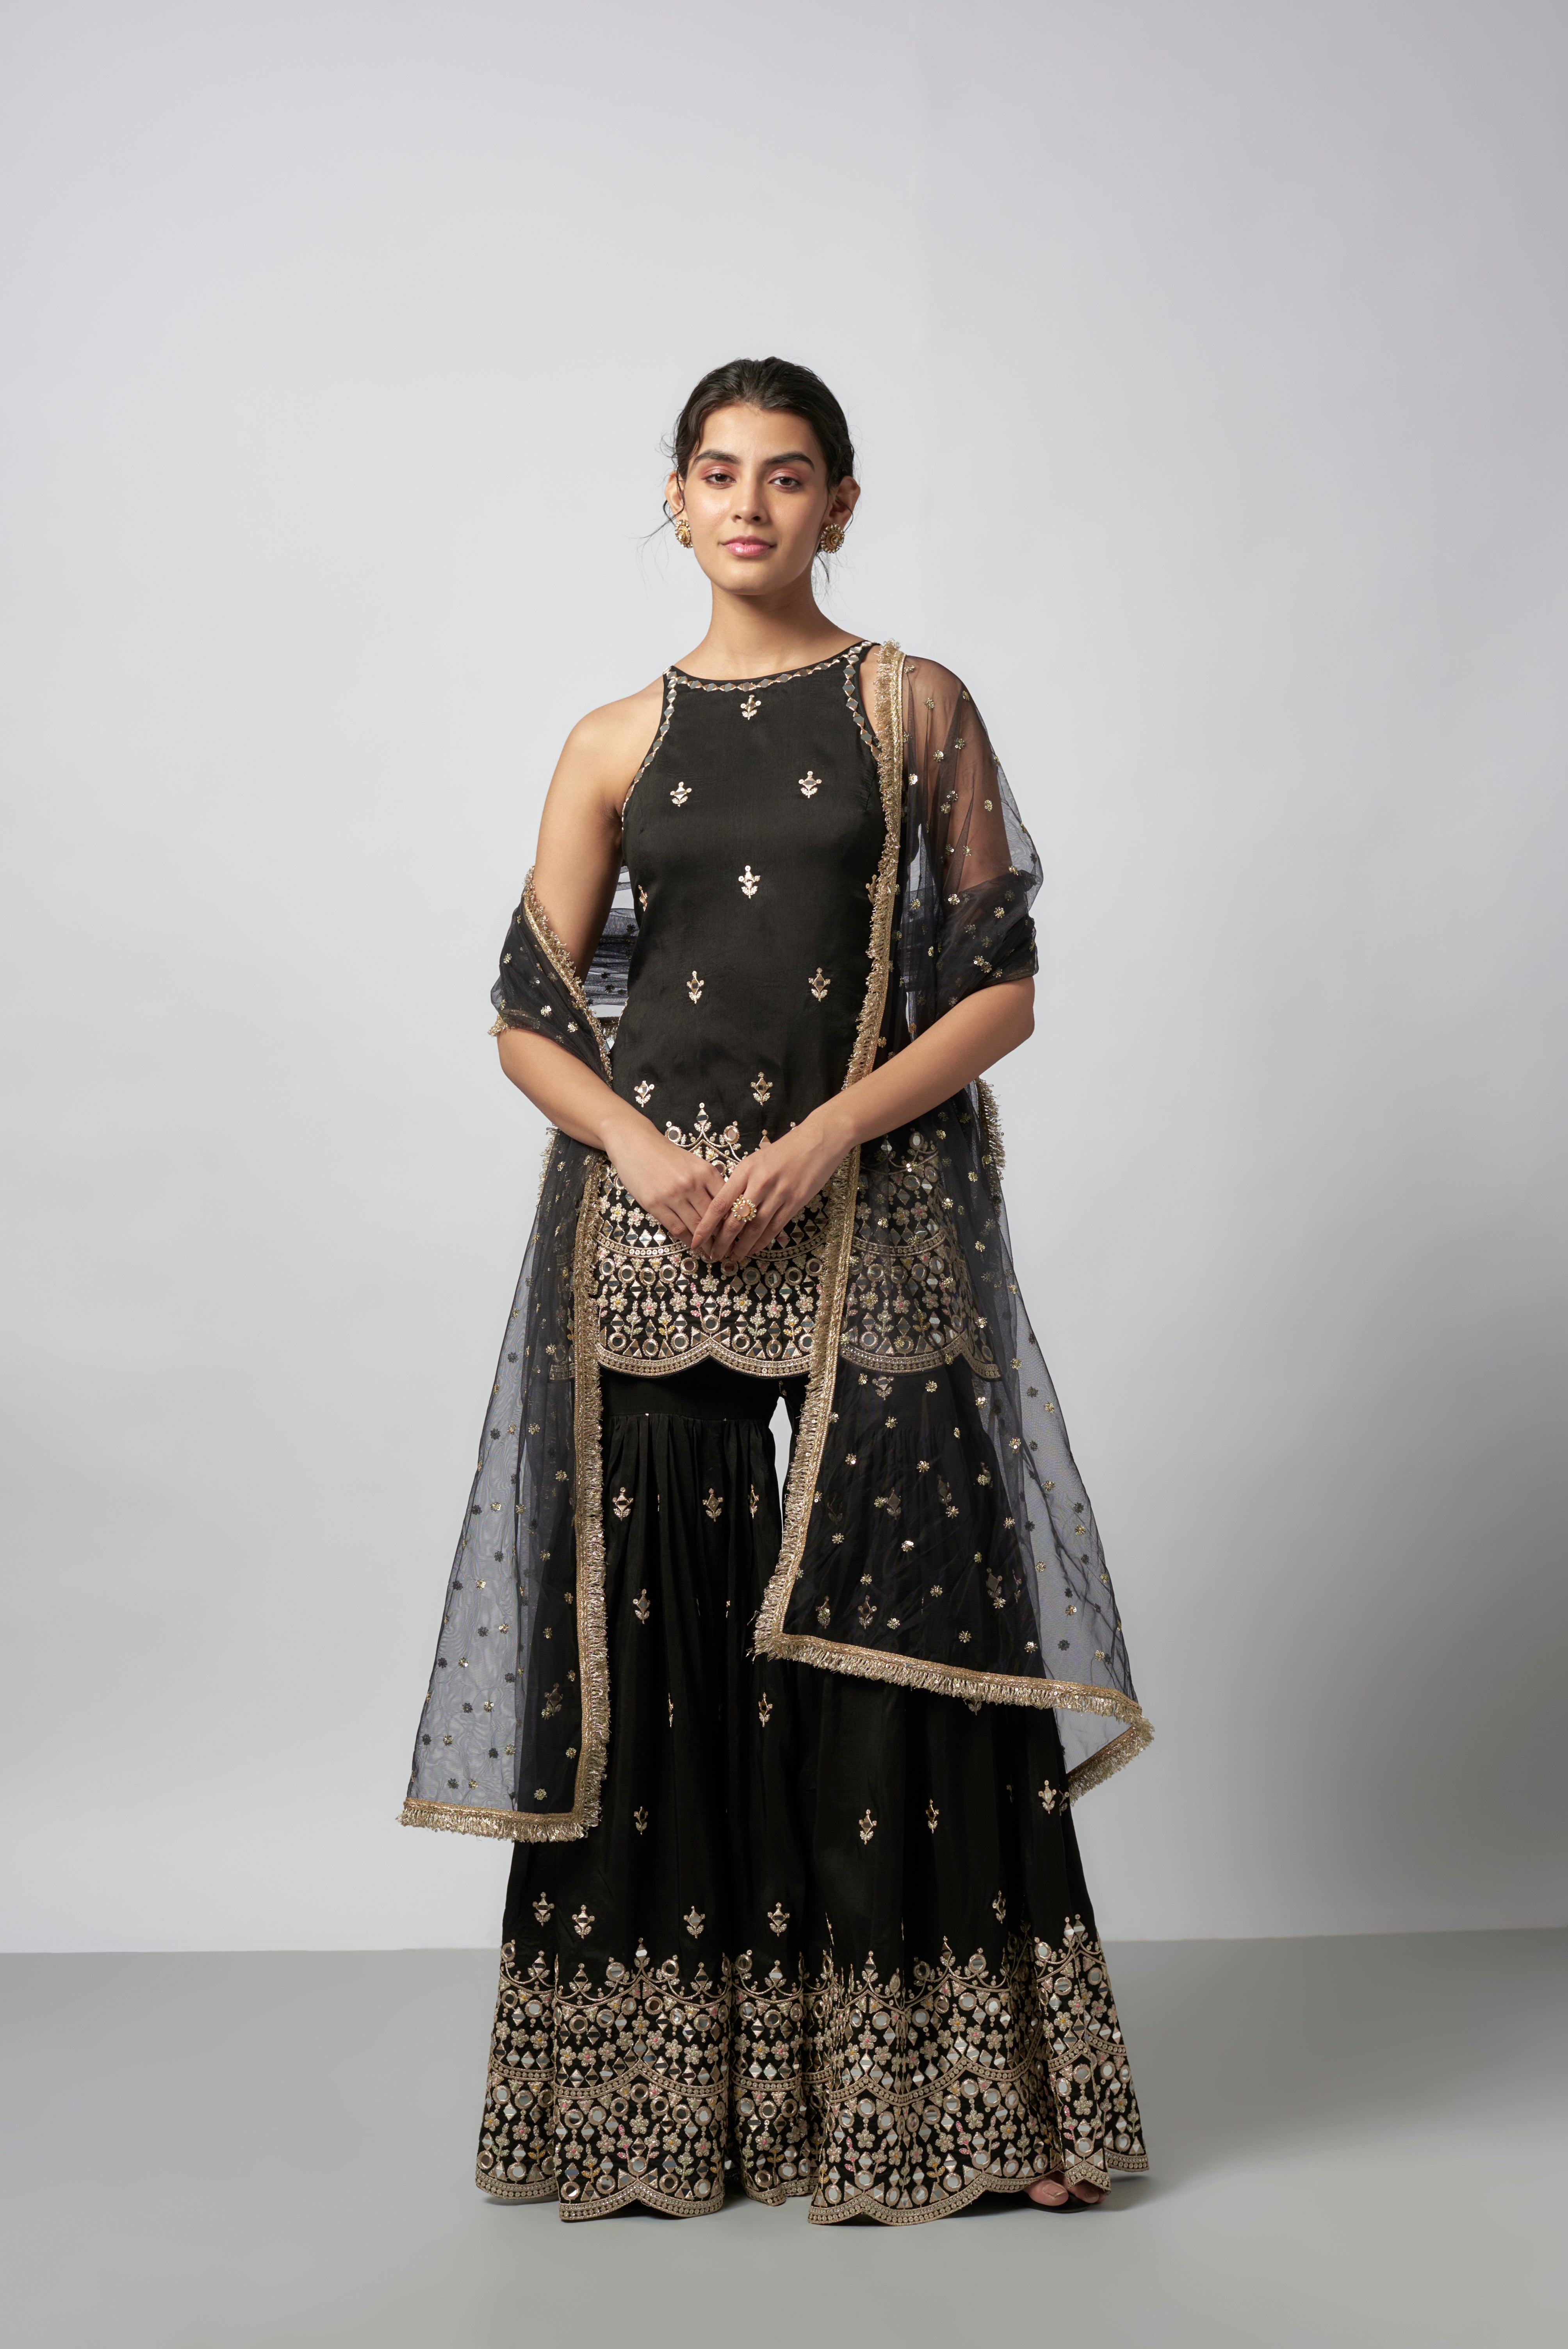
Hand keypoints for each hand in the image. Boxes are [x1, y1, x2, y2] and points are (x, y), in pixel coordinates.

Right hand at [603, 1107, 725, 1245]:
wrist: (635, 1144)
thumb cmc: (666, 1155)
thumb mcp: (694, 1163)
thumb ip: (709, 1182)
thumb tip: (726, 1205)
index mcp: (706, 1172)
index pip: (726, 1203)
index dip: (733, 1221)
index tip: (738, 1234)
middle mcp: (692, 1184)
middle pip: (713, 1218)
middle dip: (722, 1237)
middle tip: (728, 1250)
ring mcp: (673, 1195)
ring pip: (696, 1227)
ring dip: (706, 1243)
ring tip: (712, 1253)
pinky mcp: (655, 1204)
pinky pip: (677, 1228)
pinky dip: (687, 1240)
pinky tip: (693, 1246)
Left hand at [688, 1107, 852, 1263]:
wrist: (817, 1141)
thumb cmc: (783, 1151)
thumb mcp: (755, 1160)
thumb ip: (740, 1182)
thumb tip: (725, 1207)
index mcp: (745, 1171)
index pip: (719, 1204)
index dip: (706, 1226)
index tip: (696, 1240)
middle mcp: (759, 1183)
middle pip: (734, 1221)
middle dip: (721, 1243)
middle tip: (714, 1256)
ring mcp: (778, 1194)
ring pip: (754, 1229)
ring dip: (742, 1247)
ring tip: (733, 1258)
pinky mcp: (795, 1203)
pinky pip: (774, 1228)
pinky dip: (761, 1242)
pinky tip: (753, 1249)